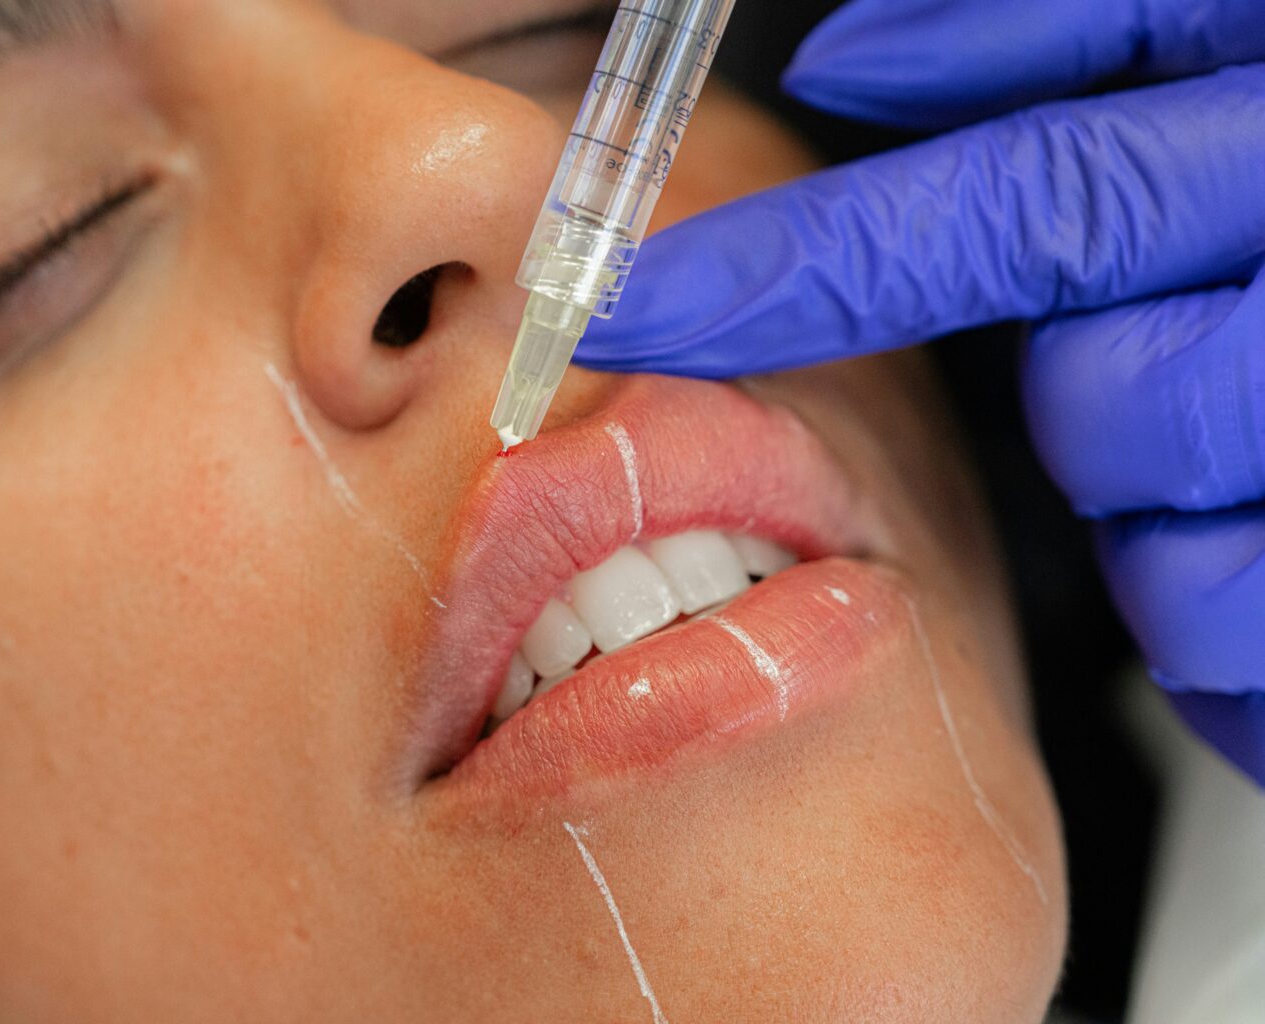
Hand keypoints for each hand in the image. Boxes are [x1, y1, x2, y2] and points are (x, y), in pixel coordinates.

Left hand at [578, 0, 1264, 782]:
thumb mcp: (1230, 31)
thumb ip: (1056, 28)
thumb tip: (862, 54)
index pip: (1015, 206)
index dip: (808, 266)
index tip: (628, 303)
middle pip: (1091, 403)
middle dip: (1083, 392)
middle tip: (1165, 341)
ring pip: (1161, 547)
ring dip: (1158, 498)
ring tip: (1245, 430)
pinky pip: (1225, 654)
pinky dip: (1216, 604)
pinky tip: (1264, 522)